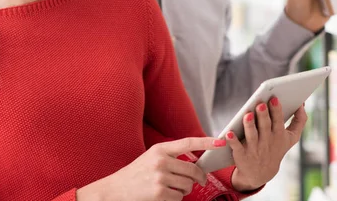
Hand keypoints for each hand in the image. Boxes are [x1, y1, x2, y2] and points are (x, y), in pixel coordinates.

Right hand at [77, 137, 224, 200]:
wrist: (115, 190)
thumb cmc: (135, 175)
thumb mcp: (151, 159)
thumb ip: (170, 157)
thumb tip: (195, 164)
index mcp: (160, 149)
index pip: (188, 143)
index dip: (206, 142)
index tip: (221, 142)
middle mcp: (161, 161)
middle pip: (193, 170)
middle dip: (198, 178)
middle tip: (198, 181)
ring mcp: (161, 178)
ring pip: (188, 186)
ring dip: (184, 190)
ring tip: (169, 188)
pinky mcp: (160, 193)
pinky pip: (179, 198)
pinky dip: (175, 199)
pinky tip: (162, 196)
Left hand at [225, 97, 307, 191]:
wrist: (261, 173)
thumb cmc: (276, 148)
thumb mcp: (291, 138)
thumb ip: (299, 121)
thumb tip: (303, 104)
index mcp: (279, 135)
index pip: (278, 121)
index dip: (276, 110)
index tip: (273, 98)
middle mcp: (267, 141)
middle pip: (265, 126)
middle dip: (263, 115)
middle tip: (260, 104)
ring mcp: (254, 149)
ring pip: (251, 135)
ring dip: (249, 125)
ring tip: (247, 115)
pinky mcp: (241, 155)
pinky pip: (236, 147)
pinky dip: (232, 140)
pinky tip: (228, 132)